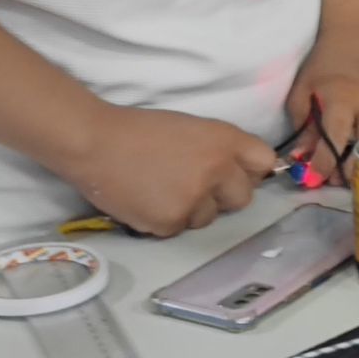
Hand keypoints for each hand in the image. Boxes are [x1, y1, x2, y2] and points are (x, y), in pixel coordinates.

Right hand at [54, 106, 279, 236]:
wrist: (95, 143)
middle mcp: (218, 170)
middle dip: (223, 197)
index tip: (235, 175)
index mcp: (225, 140)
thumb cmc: (141, 130)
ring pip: (208, 218)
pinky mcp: (170, 222)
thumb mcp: (192, 128)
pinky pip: (178, 229)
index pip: (264, 163)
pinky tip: (146, 201)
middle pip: (243, 198)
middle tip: (194, 187)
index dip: (250, 171)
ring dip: (192, 210)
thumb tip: (239, 173)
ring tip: (161, 191)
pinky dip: (164, 220)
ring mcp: (195, 199)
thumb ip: (221, 149)